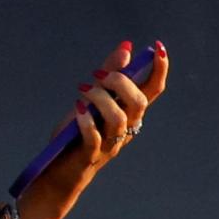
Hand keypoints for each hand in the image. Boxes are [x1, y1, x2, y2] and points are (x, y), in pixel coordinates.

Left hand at [17, 40, 169, 218]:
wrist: (58, 171)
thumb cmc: (77, 133)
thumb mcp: (91, 99)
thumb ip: (109, 73)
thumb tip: (126, 47)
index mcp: (130, 114)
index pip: (153, 90)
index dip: (159, 69)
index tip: (157, 47)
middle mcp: (126, 129)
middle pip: (139, 103)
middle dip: (121, 82)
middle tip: (99, 74)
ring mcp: (110, 144)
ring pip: (118, 118)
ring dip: (100, 98)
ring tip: (82, 90)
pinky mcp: (90, 155)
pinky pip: (94, 138)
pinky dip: (87, 121)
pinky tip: (78, 110)